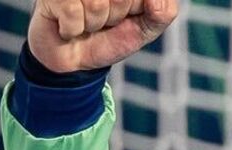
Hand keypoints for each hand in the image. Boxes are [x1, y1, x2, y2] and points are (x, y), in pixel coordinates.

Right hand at [28, 0, 177, 72]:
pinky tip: (69, 25)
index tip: (127, 15)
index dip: (135, 9)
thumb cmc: (112, 37)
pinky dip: (74, 28)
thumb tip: (155, 0)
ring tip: (87, 23)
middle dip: (116, 16)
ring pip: (96, 4)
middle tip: (106, 21)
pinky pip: (72, 11)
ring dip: (94, 23)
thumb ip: (162, 13)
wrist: (76, 60)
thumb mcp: (145, 29)